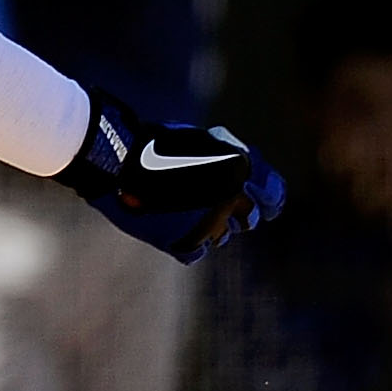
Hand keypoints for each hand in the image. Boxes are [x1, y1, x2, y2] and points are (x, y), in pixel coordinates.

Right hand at [55, 87, 285, 263]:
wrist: (118, 158)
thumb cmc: (154, 141)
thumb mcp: (199, 139)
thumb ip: (225, 156)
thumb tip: (241, 171)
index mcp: (240, 169)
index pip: (273, 194)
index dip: (270, 200)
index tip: (267, 206)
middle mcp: (231, 198)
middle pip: (249, 218)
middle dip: (238, 215)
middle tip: (218, 209)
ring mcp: (208, 222)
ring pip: (221, 236)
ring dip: (211, 228)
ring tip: (187, 215)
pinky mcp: (183, 241)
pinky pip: (195, 252)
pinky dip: (188, 243)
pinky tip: (174, 230)